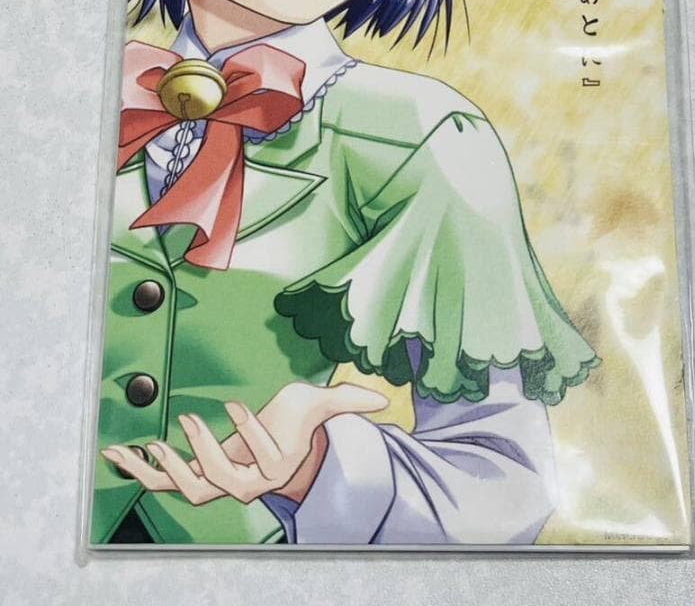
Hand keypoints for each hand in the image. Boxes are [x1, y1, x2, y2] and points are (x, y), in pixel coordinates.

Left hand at [101, 381, 387, 505]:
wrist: (277, 448)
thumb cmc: (296, 424)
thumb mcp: (319, 405)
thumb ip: (348, 400)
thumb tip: (384, 397)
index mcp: (274, 468)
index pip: (263, 460)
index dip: (249, 435)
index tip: (234, 403)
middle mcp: (244, 483)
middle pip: (218, 484)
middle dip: (203, 456)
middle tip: (188, 422)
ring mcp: (216, 481)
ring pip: (186, 490)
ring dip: (162, 472)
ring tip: (144, 448)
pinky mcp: (194, 475)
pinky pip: (162, 481)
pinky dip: (138, 469)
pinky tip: (117, 452)